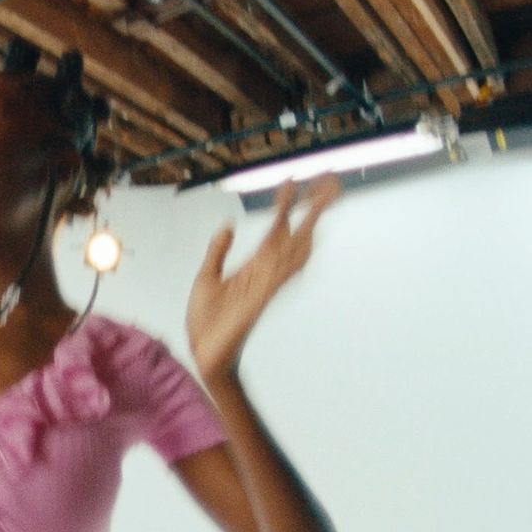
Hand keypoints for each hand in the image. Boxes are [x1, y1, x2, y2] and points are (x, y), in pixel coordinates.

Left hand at [186, 175, 338, 382]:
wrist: (202, 351)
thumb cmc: (207, 321)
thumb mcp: (206, 276)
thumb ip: (218, 251)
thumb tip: (227, 226)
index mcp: (254, 265)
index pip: (276, 227)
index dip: (285, 204)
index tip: (292, 181)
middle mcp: (266, 271)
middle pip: (296, 233)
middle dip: (313, 207)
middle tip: (329, 181)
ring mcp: (266, 283)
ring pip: (296, 246)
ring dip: (311, 222)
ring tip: (326, 197)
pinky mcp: (260, 296)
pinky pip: (282, 271)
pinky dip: (294, 254)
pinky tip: (306, 237)